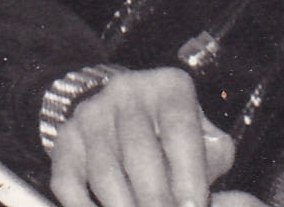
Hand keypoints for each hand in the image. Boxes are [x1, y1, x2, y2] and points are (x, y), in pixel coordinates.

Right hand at [49, 67, 231, 206]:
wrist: (128, 114)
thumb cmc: (175, 135)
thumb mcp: (204, 137)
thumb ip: (212, 159)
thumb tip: (217, 196)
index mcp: (169, 87)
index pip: (179, 129)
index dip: (188, 174)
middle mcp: (126, 92)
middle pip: (139, 152)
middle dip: (155, 198)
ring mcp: (91, 115)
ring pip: (105, 172)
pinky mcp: (66, 140)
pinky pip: (69, 182)